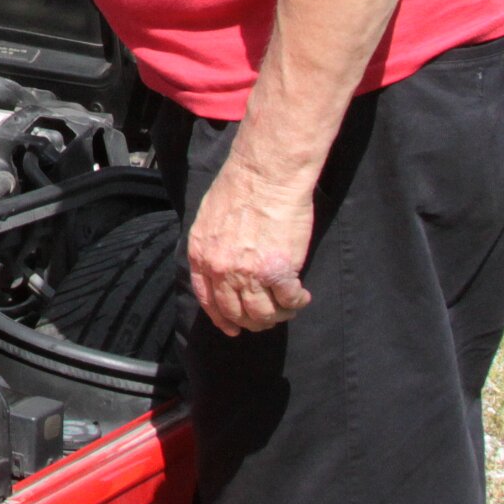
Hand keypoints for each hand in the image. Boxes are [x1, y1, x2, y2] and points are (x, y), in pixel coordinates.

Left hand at [186, 164, 316, 334]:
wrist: (265, 175)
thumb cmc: (240, 187)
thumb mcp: (209, 218)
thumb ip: (212, 246)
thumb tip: (221, 266)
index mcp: (201, 255)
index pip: (207, 299)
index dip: (221, 318)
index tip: (232, 328)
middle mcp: (221, 269)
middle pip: (236, 312)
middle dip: (252, 321)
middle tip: (267, 316)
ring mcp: (248, 273)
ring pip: (262, 314)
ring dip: (277, 315)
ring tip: (287, 305)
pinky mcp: (278, 271)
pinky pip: (288, 302)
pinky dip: (297, 303)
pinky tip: (301, 295)